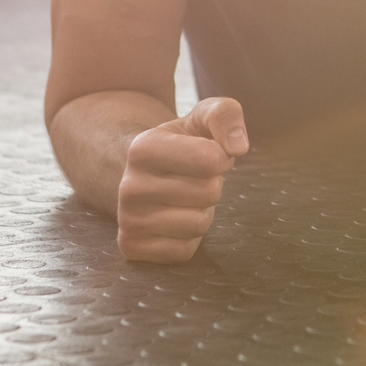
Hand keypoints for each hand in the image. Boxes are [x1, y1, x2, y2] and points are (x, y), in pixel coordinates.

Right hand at [117, 97, 247, 261]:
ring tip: (184, 197)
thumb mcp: (201, 118)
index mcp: (142, 148)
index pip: (210, 159)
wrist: (144, 174)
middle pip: (208, 193)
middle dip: (211, 184)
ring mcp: (127, 219)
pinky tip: (174, 218)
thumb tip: (238, 146)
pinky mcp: (132, 246)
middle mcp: (128, 186)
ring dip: (202, 211)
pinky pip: (185, 250)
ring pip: (199, 224)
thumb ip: (224, 115)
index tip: (207, 152)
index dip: (220, 157)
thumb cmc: (182, 143)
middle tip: (193, 177)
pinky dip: (189, 237)